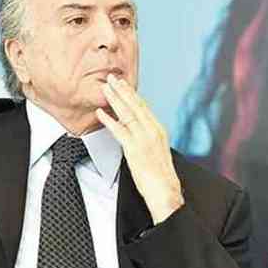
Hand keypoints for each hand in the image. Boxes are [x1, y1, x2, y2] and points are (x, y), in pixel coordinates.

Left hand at [96, 74, 182, 223]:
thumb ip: (148, 139)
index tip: (124, 84)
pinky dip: (109, 120)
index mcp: (158, 130)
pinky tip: (101, 112)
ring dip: (115, 99)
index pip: (144, 107)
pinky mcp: (134, 149)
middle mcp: (153, 131)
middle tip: (112, 77)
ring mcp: (144, 139)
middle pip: (136, 106)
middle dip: (123, 90)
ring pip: (128, 114)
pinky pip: (119, 131)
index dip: (132, 94)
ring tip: (105, 88)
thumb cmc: (161, 176)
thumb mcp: (157, 151)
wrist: (166, 190)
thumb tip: (138, 132)